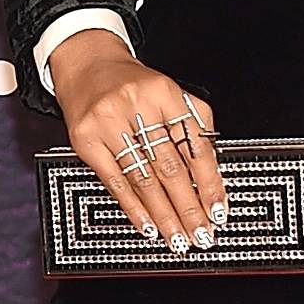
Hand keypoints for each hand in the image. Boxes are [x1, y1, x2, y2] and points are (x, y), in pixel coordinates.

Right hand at [47, 32, 224, 255]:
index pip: (194, 145)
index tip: (218, 210)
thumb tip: (211, 174)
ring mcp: (108, 123)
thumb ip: (195, 124)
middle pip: (170, 167)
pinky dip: (133, 207)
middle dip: (189, 207)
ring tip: (177, 237)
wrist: (87, 65)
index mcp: (165, 93)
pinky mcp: (85, 140)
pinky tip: (147, 225)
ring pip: (143, 179)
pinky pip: (114, 181)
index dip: (209, 183)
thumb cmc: (134, 85)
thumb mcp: (170, 92)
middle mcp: (137, 106)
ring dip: (163, 214)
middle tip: (201, 234)